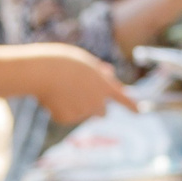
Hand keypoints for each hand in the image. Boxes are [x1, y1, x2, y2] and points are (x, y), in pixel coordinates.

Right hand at [14, 44, 133, 124]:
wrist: (43, 72)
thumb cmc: (63, 61)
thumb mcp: (85, 61)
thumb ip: (99, 70)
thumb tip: (110, 74)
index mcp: (104, 86)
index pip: (123, 98)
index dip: (131, 105)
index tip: (139, 111)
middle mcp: (98, 102)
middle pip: (102, 111)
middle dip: (95, 106)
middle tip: (80, 94)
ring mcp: (82, 112)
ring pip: (82, 113)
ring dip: (76, 106)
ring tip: (60, 89)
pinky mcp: (67, 119)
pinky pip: (66, 116)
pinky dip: (60, 110)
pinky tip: (52, 97)